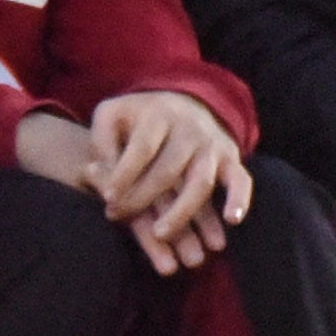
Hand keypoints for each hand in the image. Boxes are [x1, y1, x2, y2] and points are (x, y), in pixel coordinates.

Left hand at [80, 87, 253, 272]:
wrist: (187, 101)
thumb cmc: (139, 117)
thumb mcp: (112, 115)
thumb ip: (101, 140)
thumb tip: (94, 173)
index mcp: (158, 116)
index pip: (142, 148)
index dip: (124, 174)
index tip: (108, 199)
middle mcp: (189, 130)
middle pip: (168, 170)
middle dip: (143, 198)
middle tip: (120, 219)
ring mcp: (212, 146)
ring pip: (201, 182)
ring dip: (183, 212)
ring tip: (162, 235)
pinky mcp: (231, 160)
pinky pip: (241, 180)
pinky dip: (240, 199)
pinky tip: (232, 220)